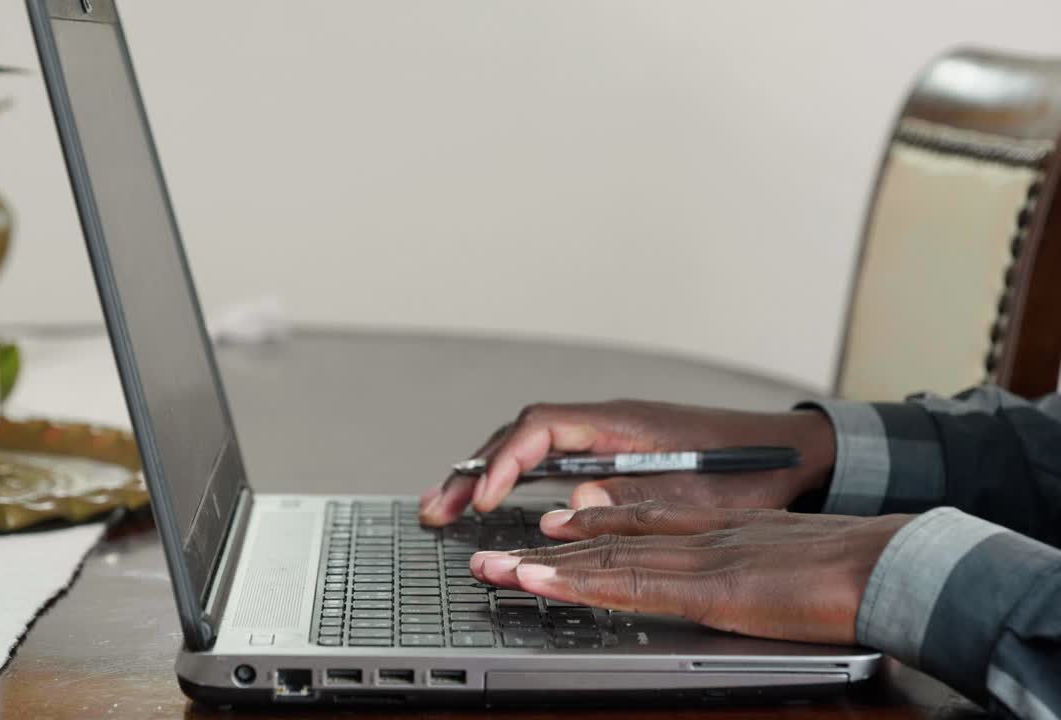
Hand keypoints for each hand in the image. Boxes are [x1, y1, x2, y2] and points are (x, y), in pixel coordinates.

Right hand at [419, 400, 835, 525]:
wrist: (791, 454)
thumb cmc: (751, 472)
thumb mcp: (695, 495)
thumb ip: (631, 499)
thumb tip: (569, 504)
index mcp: (621, 423)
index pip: (541, 429)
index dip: (504, 462)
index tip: (484, 499)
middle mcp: (606, 421)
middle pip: (520, 435)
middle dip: (474, 471)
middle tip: (437, 509)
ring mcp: (607, 434)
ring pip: (528, 445)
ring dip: (486, 473)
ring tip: (447, 507)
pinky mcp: (612, 451)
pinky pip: (546, 457)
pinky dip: (513, 477)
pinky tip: (497, 500)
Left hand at [471, 502, 910, 644]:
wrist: (893, 563)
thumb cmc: (858, 568)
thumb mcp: (794, 562)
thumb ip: (756, 565)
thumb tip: (745, 581)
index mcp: (721, 533)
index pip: (643, 528)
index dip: (592, 528)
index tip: (553, 528)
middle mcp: (700, 538)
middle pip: (610, 540)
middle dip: (549, 548)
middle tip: (496, 550)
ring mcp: (700, 559)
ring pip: (607, 558)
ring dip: (547, 564)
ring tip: (496, 565)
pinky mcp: (708, 585)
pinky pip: (631, 582)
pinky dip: (580, 579)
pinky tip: (543, 577)